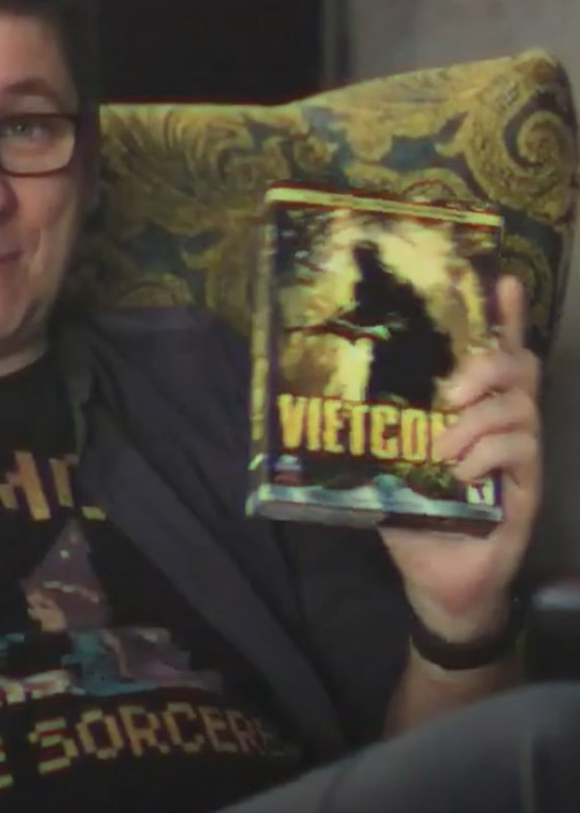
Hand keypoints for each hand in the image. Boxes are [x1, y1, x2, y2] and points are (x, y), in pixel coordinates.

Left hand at [379, 275, 540, 641]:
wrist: (436, 577)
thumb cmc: (412, 514)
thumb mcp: (386, 464)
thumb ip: (375, 431)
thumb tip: (330, 396)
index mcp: (471, 410)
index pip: (493, 353)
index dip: (502, 317)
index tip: (499, 278)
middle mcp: (502, 423)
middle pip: (518, 368)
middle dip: (488, 363)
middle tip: (453, 387)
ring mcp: (520, 455)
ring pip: (520, 408)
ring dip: (478, 419)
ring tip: (443, 441)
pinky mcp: (526, 489)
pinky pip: (519, 451)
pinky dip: (486, 453)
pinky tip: (458, 472)